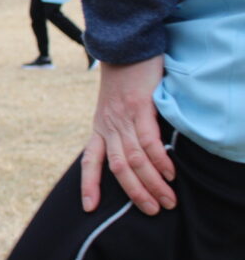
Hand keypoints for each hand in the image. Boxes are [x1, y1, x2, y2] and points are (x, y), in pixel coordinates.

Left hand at [81, 55, 175, 214]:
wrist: (124, 48)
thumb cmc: (124, 80)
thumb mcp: (114, 107)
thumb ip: (119, 129)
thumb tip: (134, 156)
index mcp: (99, 128)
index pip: (90, 161)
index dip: (89, 184)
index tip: (89, 207)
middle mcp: (108, 126)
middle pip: (118, 168)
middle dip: (135, 193)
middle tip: (153, 211)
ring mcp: (123, 118)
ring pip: (135, 159)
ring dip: (152, 183)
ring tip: (168, 199)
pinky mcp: (140, 108)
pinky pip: (149, 141)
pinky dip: (160, 160)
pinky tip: (170, 173)